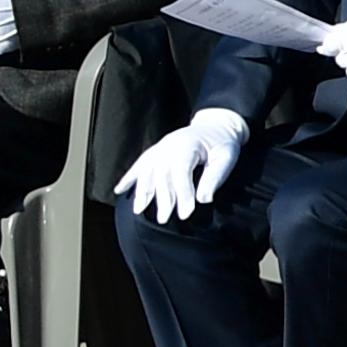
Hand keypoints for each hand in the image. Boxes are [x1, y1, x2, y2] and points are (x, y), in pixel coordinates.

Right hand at [116, 107, 245, 225]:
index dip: (183, 194)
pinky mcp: (156, 152)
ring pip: (147, 172)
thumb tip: (203, 200)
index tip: (186, 214)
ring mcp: (160, 148)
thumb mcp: (227, 157)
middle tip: (164, 220)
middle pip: (162, 175)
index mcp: (187, 145)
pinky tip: (119, 190)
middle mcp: (169, 146)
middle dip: (162, 199)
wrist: (215, 125)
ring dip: (142, 192)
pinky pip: (139, 165)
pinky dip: (129, 178)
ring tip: (138, 210)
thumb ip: (215, 177)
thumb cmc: (222, 143)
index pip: (181, 172)